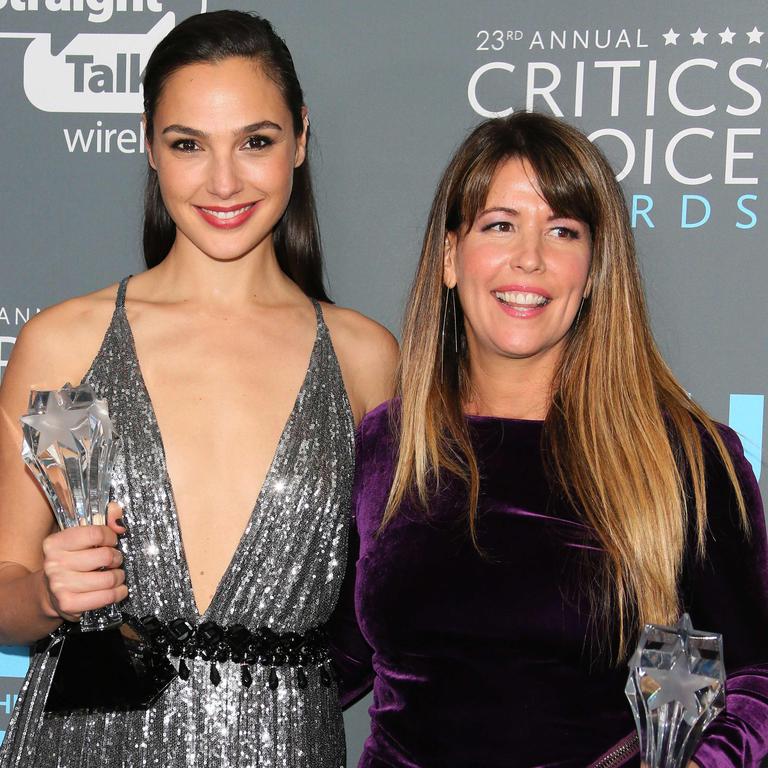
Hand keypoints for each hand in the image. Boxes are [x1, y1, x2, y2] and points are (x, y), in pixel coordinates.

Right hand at [41, 502, 127, 621]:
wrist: (51, 592)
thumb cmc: (72, 561)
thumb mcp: (81, 538)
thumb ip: (105, 521)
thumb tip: (120, 523)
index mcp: (55, 543)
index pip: (95, 533)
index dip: (111, 536)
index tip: (112, 541)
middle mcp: (54, 563)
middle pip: (105, 556)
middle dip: (117, 558)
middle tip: (115, 560)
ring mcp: (60, 585)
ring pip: (108, 578)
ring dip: (119, 576)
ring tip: (116, 575)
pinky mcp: (69, 603)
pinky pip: (106, 597)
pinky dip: (118, 593)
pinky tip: (118, 589)